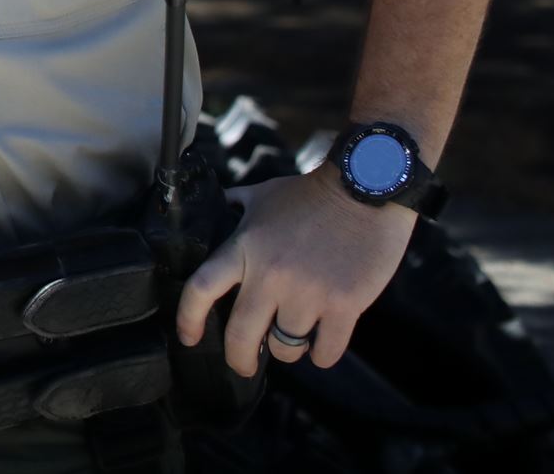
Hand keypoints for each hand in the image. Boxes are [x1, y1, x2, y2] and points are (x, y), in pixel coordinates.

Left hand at [174, 169, 414, 375]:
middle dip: (240, 358)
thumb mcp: (263, 195)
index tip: (188, 338)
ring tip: (294, 336)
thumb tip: (219, 211)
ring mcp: (308, 293)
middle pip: (241, 335)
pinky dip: (321, 355)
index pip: (200, 289)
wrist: (365, 188)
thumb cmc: (312, 193)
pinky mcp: (344, 305)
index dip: (188, 320)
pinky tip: (321, 344)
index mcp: (245, 248)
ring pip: (286, 347)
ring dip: (288, 348)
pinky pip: (325, 352)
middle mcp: (271, 275)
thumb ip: (237, 208)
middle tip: (245, 365)